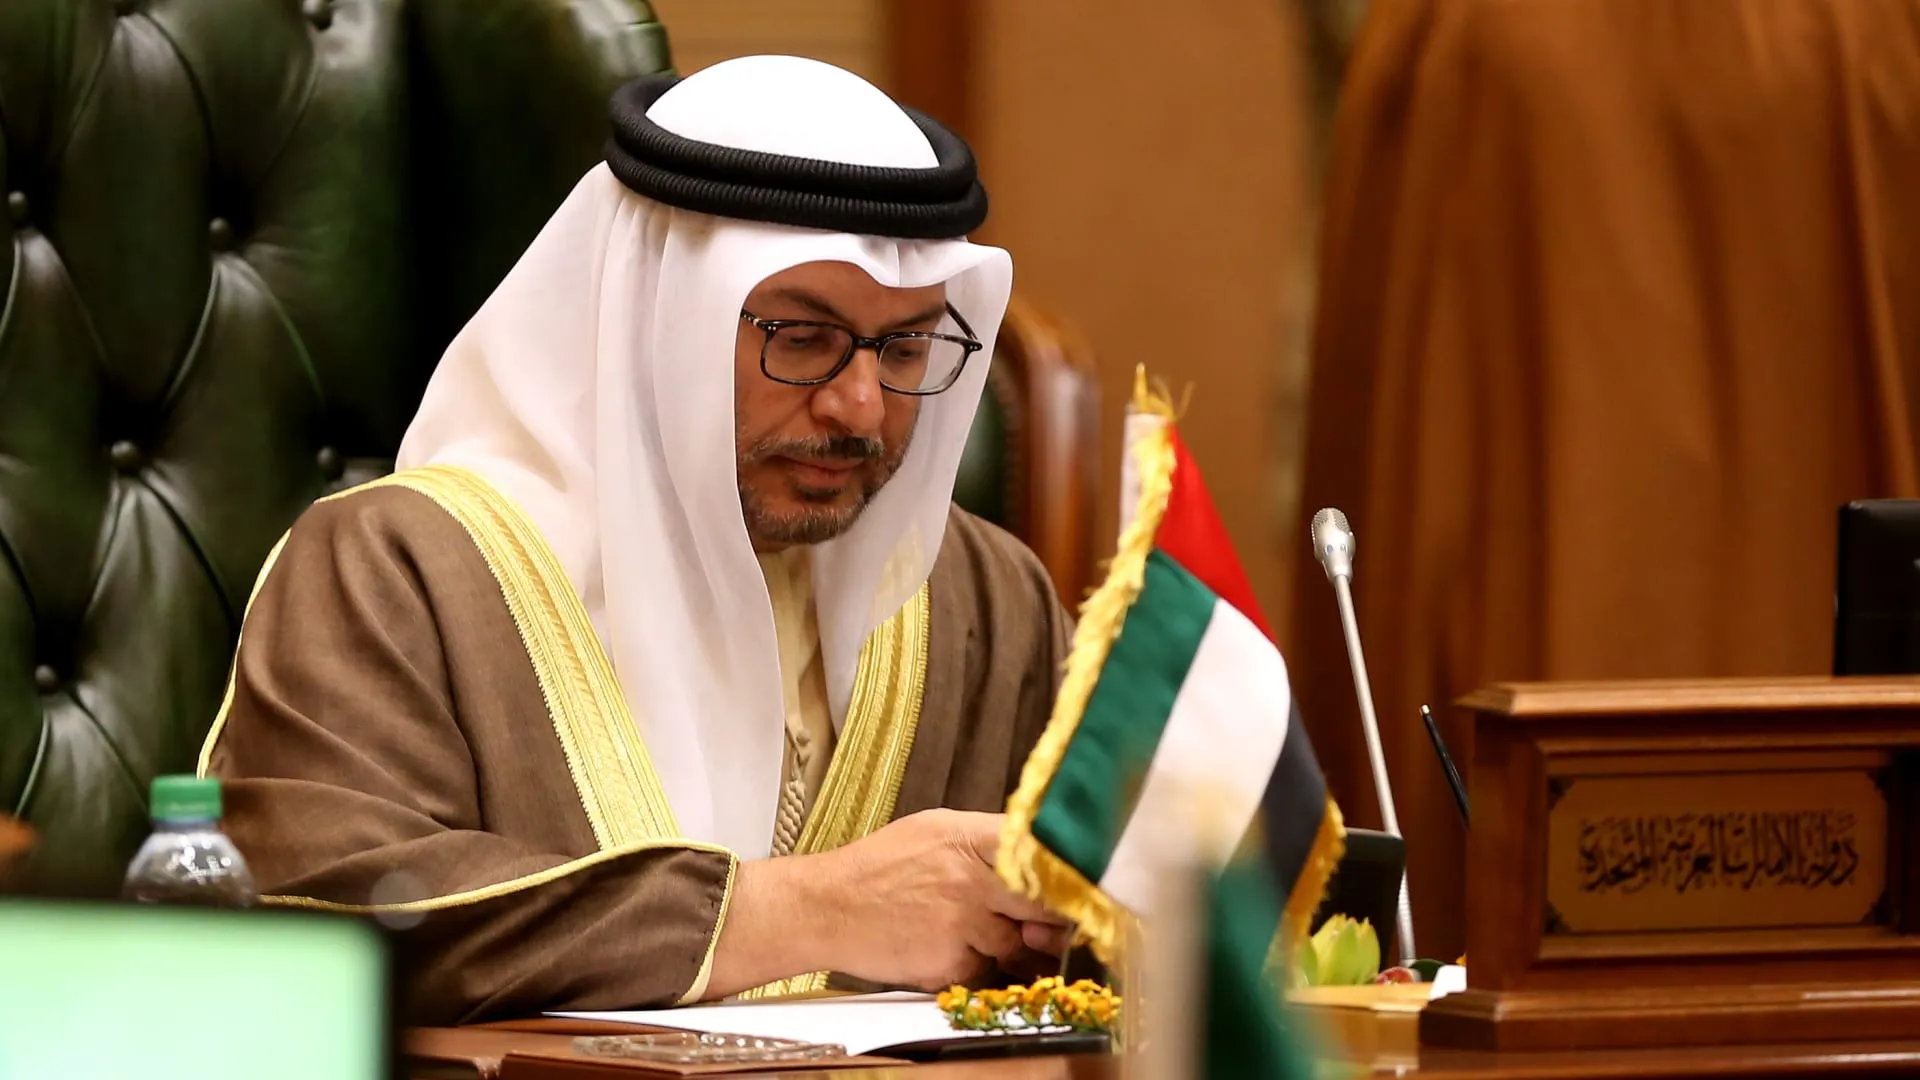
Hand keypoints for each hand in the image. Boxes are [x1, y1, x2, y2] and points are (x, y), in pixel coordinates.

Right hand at [814, 809, 1067, 989]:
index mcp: (968, 837)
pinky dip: (972, 964)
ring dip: (1004, 943)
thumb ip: (985, 842)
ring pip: (1015, 941)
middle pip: (1042, 900)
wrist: (825, 907)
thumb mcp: (932, 831)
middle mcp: (971, 878)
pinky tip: (941, 946)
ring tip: (965, 928)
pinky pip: (984, 968)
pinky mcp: (951, 961)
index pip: (1040, 851)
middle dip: (1048, 915)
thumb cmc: (878, 869)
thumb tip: (1032, 854)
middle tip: (1044, 920)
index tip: (1072, 882)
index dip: (1061, 870)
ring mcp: (963, 922)